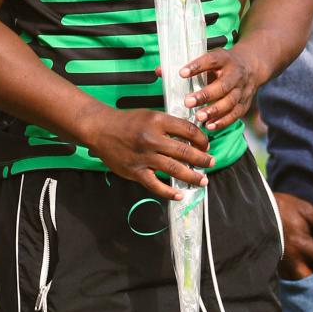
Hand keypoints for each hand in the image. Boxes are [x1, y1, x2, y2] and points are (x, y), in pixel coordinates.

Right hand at [81, 107, 212, 201]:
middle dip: (202, 159)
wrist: (101, 129)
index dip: (202, 139)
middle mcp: (152, 138)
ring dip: (192, 176)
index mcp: (158, 121)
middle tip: (211, 163)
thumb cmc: (127, 122)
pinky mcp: (136, 171)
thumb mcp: (150, 116)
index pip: (188, 131)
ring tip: (202, 180)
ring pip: (175, 169)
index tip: (206, 145)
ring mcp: (144, 157)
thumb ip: (169, 126)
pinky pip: (156, 185)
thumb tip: (191, 139)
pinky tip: (179, 195)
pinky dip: (169, 192)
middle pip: (185, 151)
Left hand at [183, 44, 262, 132]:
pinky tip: (210, 126)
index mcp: (224, 59)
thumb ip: (185, 67)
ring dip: (214, 111)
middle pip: (223, 85)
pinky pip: (235, 114)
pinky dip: (223, 121)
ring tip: (199, 117)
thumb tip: (159, 71)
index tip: (181, 73)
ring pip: (230, 101)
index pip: (211, 60)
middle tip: (188, 102)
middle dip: (206, 95)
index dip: (197, 66)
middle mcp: (235, 74)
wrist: (252, 66)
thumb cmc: (223, 64)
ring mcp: (242, 90)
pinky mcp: (245, 103)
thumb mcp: (209, 58)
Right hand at [275, 190, 312, 278]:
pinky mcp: (276, 266)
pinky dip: (299, 277)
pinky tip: (306, 273)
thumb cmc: (281, 208)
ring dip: (311, 279)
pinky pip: (291, 278)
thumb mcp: (303, 209)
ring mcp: (283, 265)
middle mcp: (293, 259)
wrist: (255, 211)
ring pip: (301, 281)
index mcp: (301, 244)